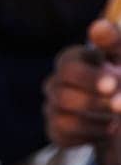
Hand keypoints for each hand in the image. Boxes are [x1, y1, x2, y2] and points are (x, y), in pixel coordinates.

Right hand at [44, 23, 120, 148]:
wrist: (120, 106)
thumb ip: (113, 40)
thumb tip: (96, 28)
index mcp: (70, 59)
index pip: (68, 69)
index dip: (90, 78)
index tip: (113, 85)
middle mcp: (55, 83)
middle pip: (64, 97)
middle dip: (94, 103)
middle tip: (120, 107)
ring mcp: (51, 108)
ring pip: (65, 120)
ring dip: (96, 121)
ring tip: (118, 119)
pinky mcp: (54, 130)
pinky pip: (65, 137)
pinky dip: (91, 135)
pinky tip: (107, 129)